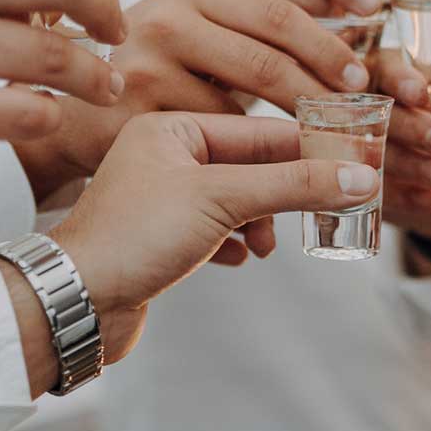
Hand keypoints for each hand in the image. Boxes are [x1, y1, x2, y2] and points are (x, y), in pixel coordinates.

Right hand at [10, 0, 369, 207]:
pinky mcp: (134, 115)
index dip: (328, 45)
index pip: (277, 11)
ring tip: (326, 173)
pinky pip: (212, 154)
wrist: (70, 130)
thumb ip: (252, 46)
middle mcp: (166, 16)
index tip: (364, 79)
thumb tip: (347, 71)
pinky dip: (245, 187)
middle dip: (323, 94)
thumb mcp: (198, 53)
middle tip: (360, 126)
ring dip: (289, 152)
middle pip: (268, 57)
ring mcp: (146, 65)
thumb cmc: (151, 94)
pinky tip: (260, 218)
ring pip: (243, 113)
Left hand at [49, 112, 378, 360]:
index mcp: (171, 127)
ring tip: (270, 245)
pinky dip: (237, 243)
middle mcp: (165, 157)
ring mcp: (162, 199)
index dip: (309, 146)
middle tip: (332, 204)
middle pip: (251, 165)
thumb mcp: (220, 200)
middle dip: (287, 190)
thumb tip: (357, 177)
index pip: (258, 127)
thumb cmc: (132, 238)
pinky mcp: (161, 241)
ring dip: (263, 221)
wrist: (73, 303)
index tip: (356, 159)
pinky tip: (241, 258)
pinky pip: (218, 232)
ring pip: (237, 201)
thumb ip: (292, 185)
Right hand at [374, 48, 430, 236]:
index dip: (401, 80)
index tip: (421, 93)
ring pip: (374, 152)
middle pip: (378, 112)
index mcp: (390, 71)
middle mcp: (367, 106)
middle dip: (411, 126)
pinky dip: (406, 197)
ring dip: (408, 164)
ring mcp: (359, 146)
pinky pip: (379, 190)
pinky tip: (429, 199)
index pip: (387, 69)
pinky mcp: (363, 183)